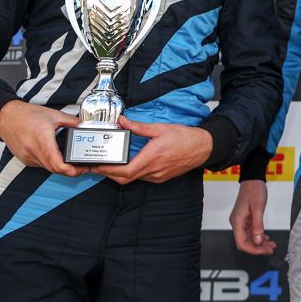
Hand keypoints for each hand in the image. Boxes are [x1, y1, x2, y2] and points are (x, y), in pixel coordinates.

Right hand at [0, 100, 87, 176]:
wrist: (5, 118)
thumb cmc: (26, 115)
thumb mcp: (53, 114)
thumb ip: (71, 121)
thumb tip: (83, 125)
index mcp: (42, 138)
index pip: (55, 161)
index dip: (67, 169)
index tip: (78, 170)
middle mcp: (33, 150)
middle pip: (54, 168)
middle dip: (70, 171)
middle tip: (84, 168)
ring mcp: (28, 157)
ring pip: (48, 168)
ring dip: (61, 168)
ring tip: (74, 164)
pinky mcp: (25, 159)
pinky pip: (41, 165)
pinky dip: (52, 164)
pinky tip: (59, 159)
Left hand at [93, 116, 211, 184]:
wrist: (202, 148)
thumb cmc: (185, 138)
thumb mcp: (160, 128)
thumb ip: (139, 127)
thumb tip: (123, 121)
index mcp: (152, 157)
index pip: (125, 171)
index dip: (108, 170)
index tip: (98, 166)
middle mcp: (153, 170)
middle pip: (124, 179)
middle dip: (109, 174)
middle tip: (98, 166)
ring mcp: (157, 176)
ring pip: (132, 179)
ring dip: (120, 174)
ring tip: (110, 164)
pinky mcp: (160, 178)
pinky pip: (142, 178)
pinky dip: (131, 174)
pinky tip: (129, 164)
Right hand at [230, 180, 275, 254]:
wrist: (253, 179)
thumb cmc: (254, 190)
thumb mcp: (258, 208)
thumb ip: (258, 225)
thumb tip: (258, 240)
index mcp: (237, 222)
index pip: (242, 243)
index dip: (253, 250)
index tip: (264, 251)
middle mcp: (237, 223)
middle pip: (245, 242)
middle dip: (258, 248)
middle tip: (271, 249)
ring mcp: (241, 221)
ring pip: (249, 238)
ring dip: (260, 243)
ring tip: (271, 245)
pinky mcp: (246, 219)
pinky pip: (251, 231)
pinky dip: (259, 236)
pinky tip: (266, 238)